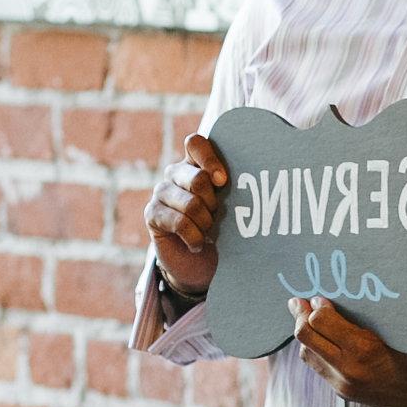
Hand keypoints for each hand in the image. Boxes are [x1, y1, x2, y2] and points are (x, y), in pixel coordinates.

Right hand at [145, 133, 227, 297]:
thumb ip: (232, 188)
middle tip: (217, 216)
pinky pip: (179, 222)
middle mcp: (175, 173)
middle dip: (213, 203)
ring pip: (190, 204)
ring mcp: (161, 192)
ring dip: (206, 224)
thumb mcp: (230, 205)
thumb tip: (254, 179)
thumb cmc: (221, 229)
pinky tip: (197, 244)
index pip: (195, 143)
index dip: (210, 160)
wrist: (199, 263)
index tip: (223, 181)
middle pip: (197, 178)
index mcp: (195, 164)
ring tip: (209, 233)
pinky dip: (195, 237)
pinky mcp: (152, 214)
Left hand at [293, 297, 406, 406]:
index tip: (320, 296)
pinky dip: (312, 348)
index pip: (321, 322)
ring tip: (306, 316)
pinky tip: (320, 337)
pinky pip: (315, 366)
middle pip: (305, 335)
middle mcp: (349, 369)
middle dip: (300, 314)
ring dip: (305, 333)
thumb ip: (390, 312)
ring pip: (305, 352)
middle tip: (299, 301)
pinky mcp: (341, 391)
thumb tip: (369, 287)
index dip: (317, 305)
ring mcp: (342, 384)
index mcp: (365, 350)